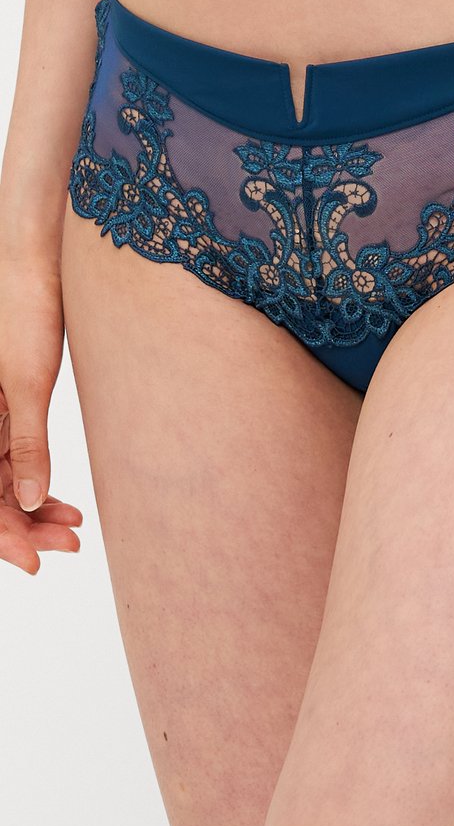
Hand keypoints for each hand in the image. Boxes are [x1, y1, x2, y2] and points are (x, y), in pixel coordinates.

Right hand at [0, 257, 81, 574]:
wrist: (33, 264)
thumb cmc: (23, 313)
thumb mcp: (27, 384)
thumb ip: (27, 443)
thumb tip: (33, 501)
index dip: (1, 534)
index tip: (34, 561)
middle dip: (22, 527)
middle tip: (67, 546)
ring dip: (32, 510)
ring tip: (73, 530)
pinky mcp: (0, 409)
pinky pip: (8, 460)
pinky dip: (35, 482)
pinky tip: (64, 503)